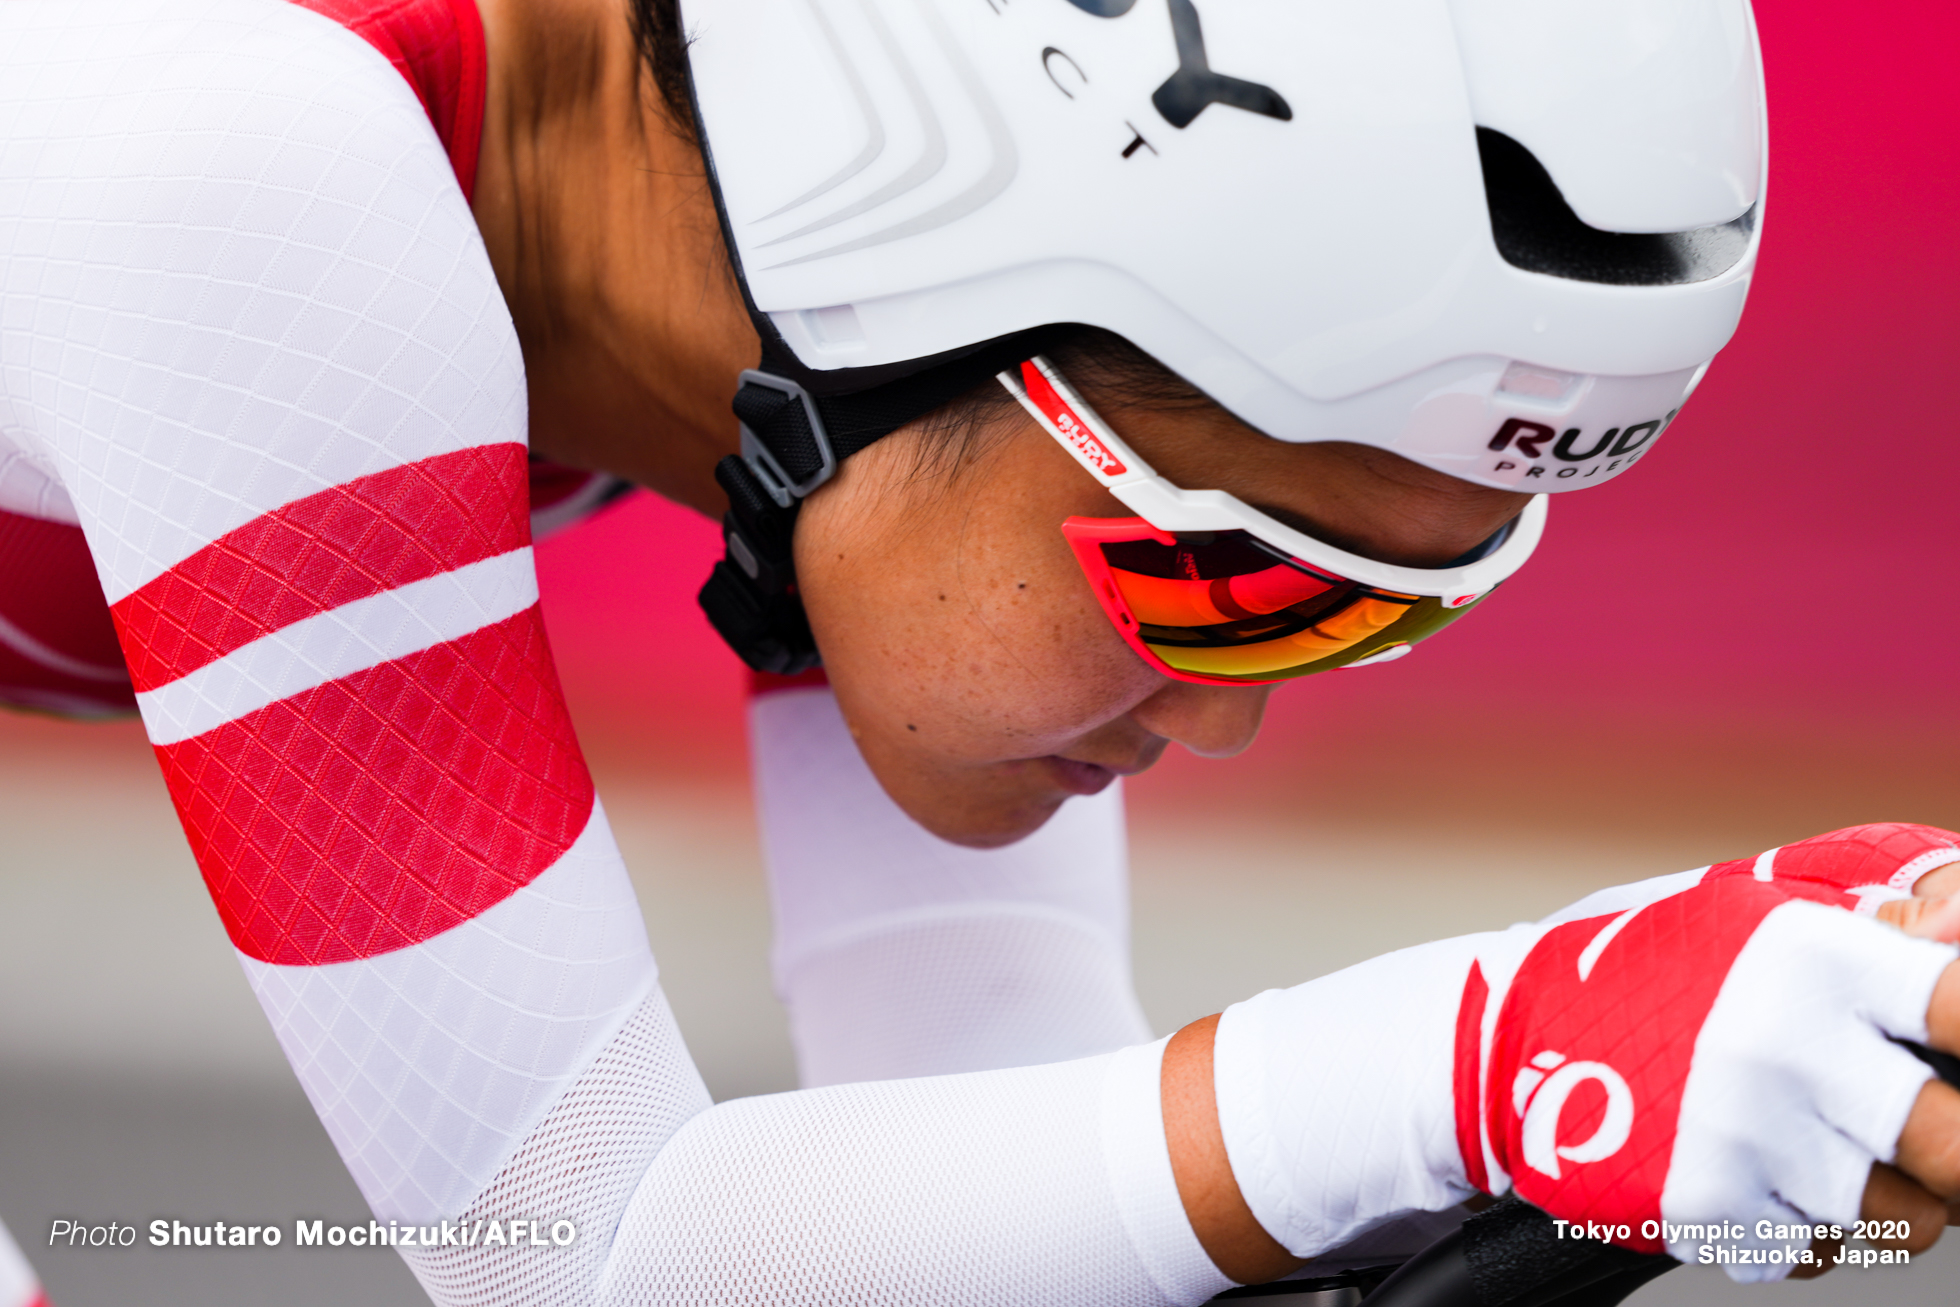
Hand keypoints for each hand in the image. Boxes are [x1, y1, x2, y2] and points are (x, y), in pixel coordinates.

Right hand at [1465, 826, 1959, 1281]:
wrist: (1512, 1034)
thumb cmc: (1650, 970)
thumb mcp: (1757, 915)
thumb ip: (1873, 932)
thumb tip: (1957, 946)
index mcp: (1813, 957)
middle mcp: (1784, 1044)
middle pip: (1959, 1150)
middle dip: (1957, 1157)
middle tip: (1927, 1139)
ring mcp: (1744, 1132)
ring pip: (1900, 1220)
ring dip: (1881, 1200)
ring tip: (1830, 1156)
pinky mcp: (1703, 1204)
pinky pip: (1810, 1253)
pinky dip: (1799, 1231)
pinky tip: (1760, 1179)